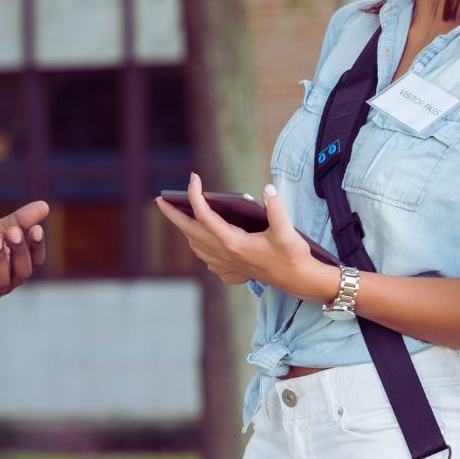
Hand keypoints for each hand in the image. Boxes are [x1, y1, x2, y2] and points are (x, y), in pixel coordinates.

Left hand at [0, 200, 48, 306]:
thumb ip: (18, 221)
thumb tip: (45, 205)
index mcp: (16, 267)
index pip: (35, 260)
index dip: (37, 246)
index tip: (36, 228)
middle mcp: (7, 281)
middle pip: (22, 272)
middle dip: (19, 252)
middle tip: (13, 232)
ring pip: (2, 281)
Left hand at [155, 173, 335, 299]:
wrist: (299, 280)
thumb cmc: (293, 255)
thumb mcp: (287, 231)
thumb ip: (277, 209)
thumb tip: (267, 189)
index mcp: (233, 242)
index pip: (205, 215)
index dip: (195, 195)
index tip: (193, 178)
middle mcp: (225, 255)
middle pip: (191, 232)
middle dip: (173, 215)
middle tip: (159, 199)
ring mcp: (226, 265)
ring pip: (196, 246)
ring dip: (185, 230)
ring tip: (179, 215)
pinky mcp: (232, 271)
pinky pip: (206, 258)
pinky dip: (198, 245)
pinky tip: (201, 239)